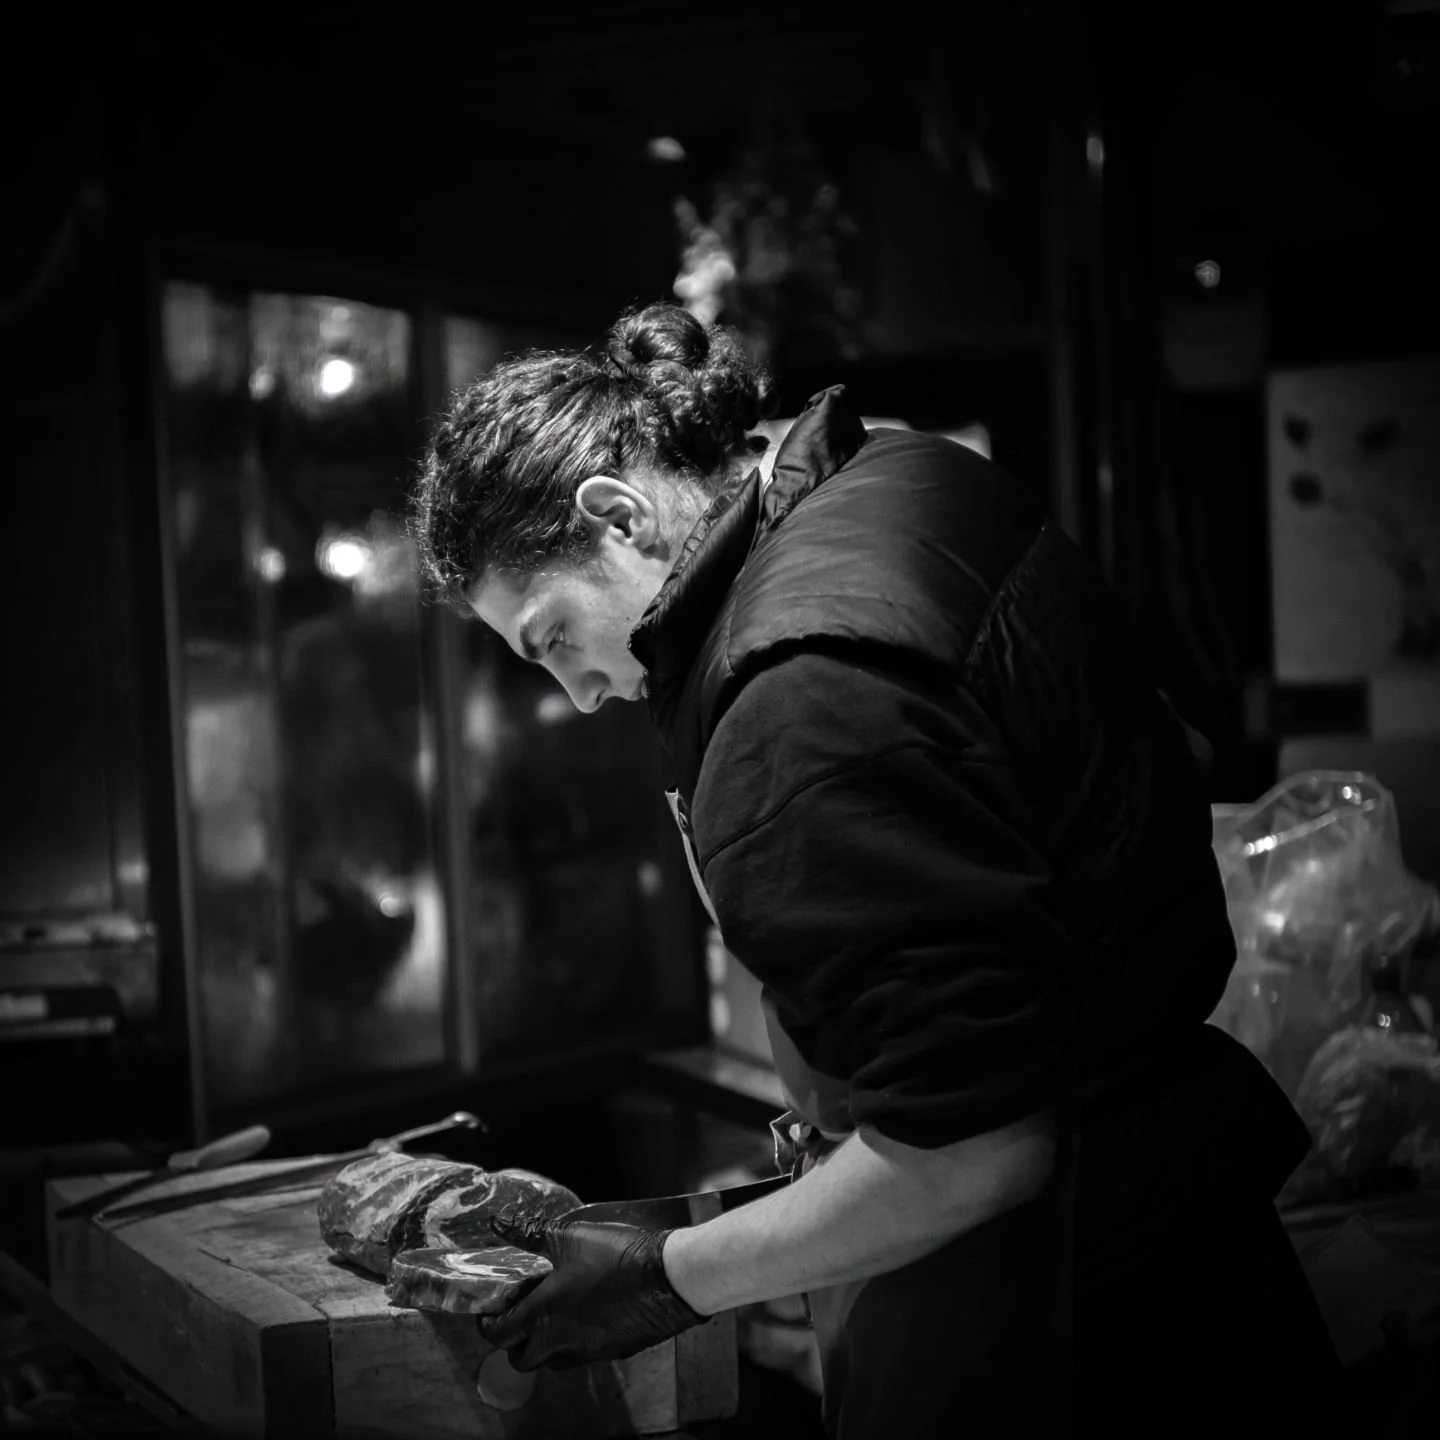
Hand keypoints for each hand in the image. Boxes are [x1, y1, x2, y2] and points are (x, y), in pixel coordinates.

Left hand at [476, 1212, 709, 1370]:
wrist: (668, 1279)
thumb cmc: (615, 1256)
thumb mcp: (569, 1236)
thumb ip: (531, 1233)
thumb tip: (500, 1223)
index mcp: (543, 1316)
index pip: (498, 1334)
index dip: (488, 1322)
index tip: (491, 1308)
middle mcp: (560, 1342)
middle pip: (522, 1359)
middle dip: (515, 1341)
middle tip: (522, 1312)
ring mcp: (588, 1351)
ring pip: (553, 1359)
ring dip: (546, 1342)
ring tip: (555, 1310)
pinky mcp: (612, 1351)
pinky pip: (583, 1353)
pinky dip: (577, 1338)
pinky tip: (590, 1310)